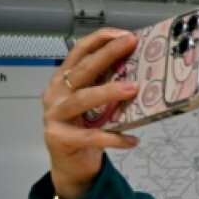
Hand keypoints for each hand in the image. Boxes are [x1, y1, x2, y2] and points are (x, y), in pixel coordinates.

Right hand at [41, 29, 140, 198]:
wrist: (72, 165)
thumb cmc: (86, 128)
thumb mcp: (98, 103)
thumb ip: (109, 85)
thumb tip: (144, 69)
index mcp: (64, 80)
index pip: (79, 52)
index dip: (100, 40)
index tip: (125, 34)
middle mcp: (55, 94)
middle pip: (81, 70)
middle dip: (106, 55)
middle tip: (130, 44)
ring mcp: (55, 116)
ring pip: (82, 100)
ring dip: (108, 92)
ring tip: (133, 88)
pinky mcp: (60, 138)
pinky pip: (91, 136)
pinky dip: (114, 137)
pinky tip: (132, 140)